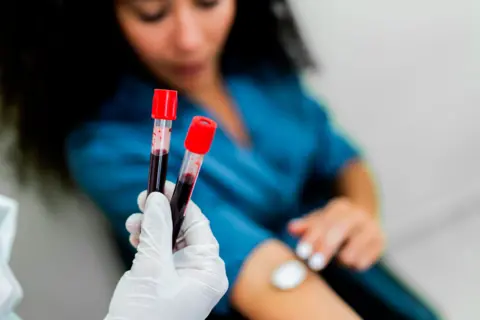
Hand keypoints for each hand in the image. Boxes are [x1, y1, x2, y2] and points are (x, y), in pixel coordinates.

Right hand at [105, 181, 228, 319]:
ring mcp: (185, 278)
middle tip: (143, 199)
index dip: (181, 202)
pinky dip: (148, 242)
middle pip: (184, 230)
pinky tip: (135, 236)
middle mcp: (201, 272)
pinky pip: (162, 253)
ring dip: (151, 228)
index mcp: (209, 269)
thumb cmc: (146, 317)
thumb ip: (156, 230)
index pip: (199, 224)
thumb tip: (158, 198)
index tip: (163, 185)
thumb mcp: (152, 268)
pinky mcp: (169, 282)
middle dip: (161, 215)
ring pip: (170, 240)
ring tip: (132, 223)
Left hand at [288, 198, 384, 270]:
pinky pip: (362, 261)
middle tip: (315, 265)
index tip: (302, 253)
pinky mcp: (381, 242)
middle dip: (325, 249)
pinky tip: (353, 257)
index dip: (312, 237)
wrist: (364, 223)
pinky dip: (353, 264)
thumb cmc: (334, 224)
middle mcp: (358, 214)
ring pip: (351, 251)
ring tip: (339, 256)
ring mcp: (372, 227)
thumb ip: (305, 226)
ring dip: (340, 259)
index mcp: (340, 206)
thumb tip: (291, 228)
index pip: (324, 221)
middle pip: (339, 232)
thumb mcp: (319, 222)